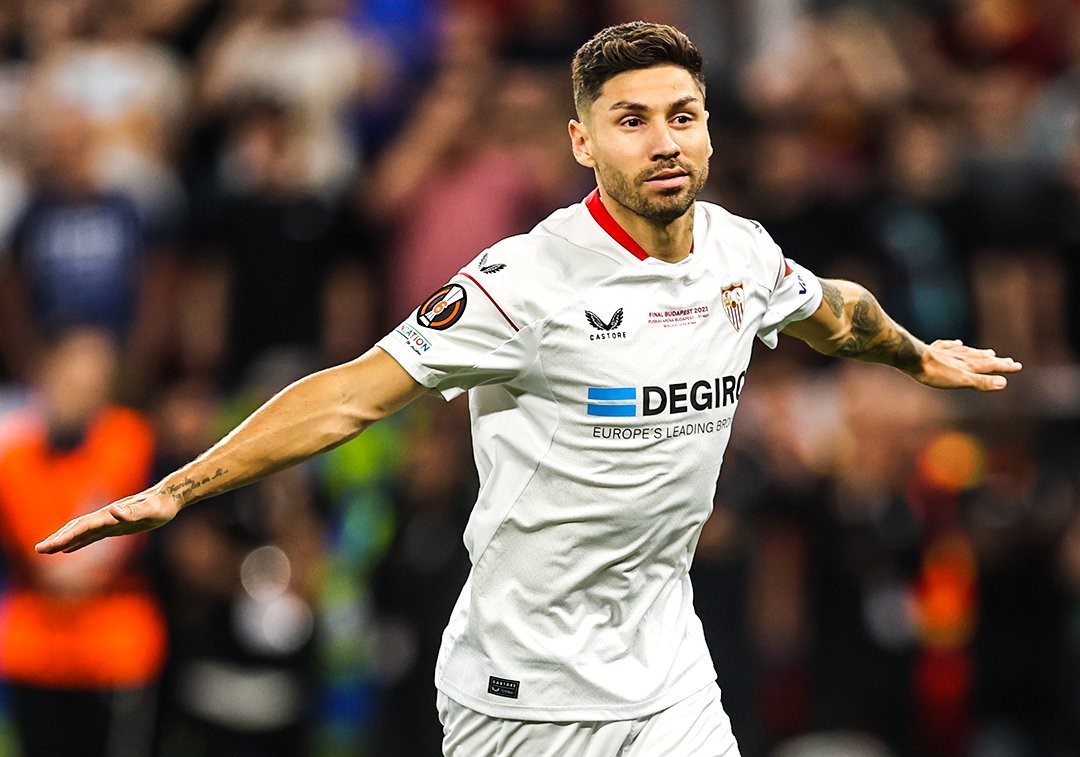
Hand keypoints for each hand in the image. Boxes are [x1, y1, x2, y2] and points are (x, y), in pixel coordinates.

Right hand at [35, 490, 178, 554]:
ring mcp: (109, 521)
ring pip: (81, 531)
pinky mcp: (115, 526)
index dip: (65, 537)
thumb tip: (114, 510)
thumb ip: (133, 512)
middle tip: (39, 550)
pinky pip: (92, 535)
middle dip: (57, 538)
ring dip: (63, 540)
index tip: (49, 547)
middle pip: (76, 528)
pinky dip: (78, 541)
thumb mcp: (151, 511)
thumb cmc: (162, 506)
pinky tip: (69, 549)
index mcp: (110, 515)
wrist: (170, 497)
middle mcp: (106, 517)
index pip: (83, 527)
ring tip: (46, 550)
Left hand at [912, 339, 1021, 390]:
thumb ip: (982, 382)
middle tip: (1009, 360)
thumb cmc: (936, 372)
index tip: (1017, 366)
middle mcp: (961, 356)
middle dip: (996, 360)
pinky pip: (949, 346)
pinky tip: (956, 343)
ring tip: (988, 352)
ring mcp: (948, 352)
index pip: (991, 365)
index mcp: (969, 365)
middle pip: (982, 358)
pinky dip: (956, 345)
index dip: (1004, 366)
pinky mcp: (934, 350)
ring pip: (968, 351)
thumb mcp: (961, 380)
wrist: (913, 358)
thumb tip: (1004, 383)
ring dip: (979, 353)